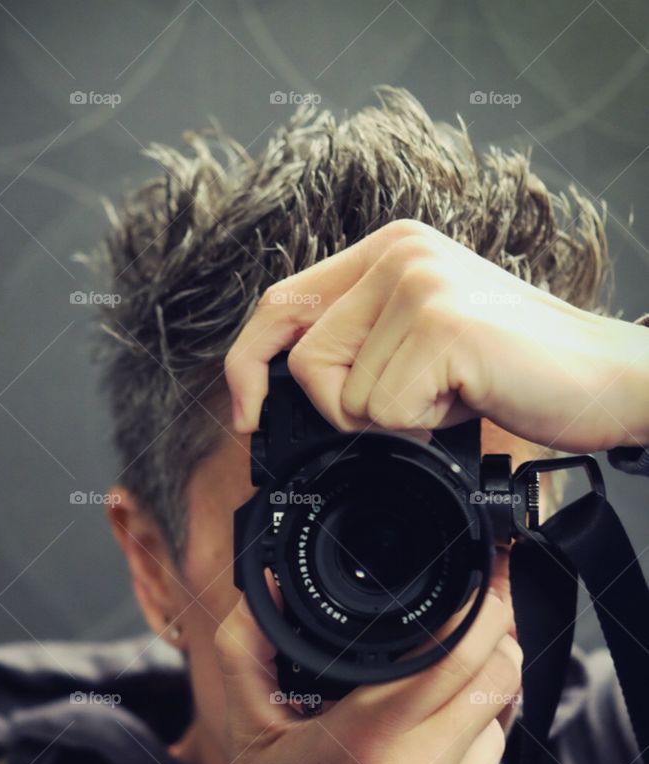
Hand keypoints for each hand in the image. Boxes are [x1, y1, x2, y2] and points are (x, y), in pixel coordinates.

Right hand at [214, 565, 522, 763]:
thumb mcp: (250, 728)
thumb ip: (247, 648)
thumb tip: (266, 582)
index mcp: (370, 739)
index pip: (460, 654)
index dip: (482, 612)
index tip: (480, 587)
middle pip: (499, 677)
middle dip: (495, 641)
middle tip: (476, 626)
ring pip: (502, 723)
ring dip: (480, 702)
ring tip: (432, 710)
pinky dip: (476, 756)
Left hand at [224, 219, 648, 454]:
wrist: (602, 378)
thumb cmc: (512, 370)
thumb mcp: (423, 339)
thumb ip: (363, 338)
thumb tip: (284, 381)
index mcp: (388, 249)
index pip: (281, 301)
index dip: (248, 362)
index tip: (248, 411)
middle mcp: (398, 253)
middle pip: (304, 359)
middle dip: (346, 408)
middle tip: (411, 405)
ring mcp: (418, 284)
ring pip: (342, 393)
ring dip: (392, 419)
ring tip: (449, 394)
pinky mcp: (438, 325)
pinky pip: (382, 411)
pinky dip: (421, 428)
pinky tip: (465, 399)